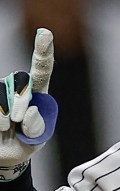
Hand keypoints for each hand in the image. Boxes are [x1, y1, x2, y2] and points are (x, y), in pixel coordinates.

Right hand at [0, 28, 57, 180]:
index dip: (43, 51)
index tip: (45, 33)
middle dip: (20, 100)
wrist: (4, 156)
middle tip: (17, 121)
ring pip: (1, 91)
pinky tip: (0, 128)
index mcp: (38, 94)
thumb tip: (29, 109)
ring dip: (3, 115)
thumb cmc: (24, 144)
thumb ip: (37, 127)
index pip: (42, 70)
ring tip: (6, 128)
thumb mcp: (36, 139)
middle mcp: (17, 87)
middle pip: (19, 80)